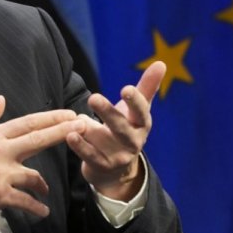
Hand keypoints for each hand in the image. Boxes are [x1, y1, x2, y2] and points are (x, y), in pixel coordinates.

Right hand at [0, 95, 85, 219]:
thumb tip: (1, 99)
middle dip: (63, 133)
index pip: (28, 123)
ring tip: (44, 193)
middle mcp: (0, 151)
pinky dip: (37, 208)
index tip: (70, 115)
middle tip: (84, 128)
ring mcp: (0, 173)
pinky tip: (42, 211)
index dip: (51, 118)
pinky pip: (26, 201)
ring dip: (43, 187)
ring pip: (35, 177)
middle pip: (38, 139)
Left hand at [66, 61, 165, 200]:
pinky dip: (80, 146)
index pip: (142, 112)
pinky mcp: (102, 166)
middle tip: (93, 97)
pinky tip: (70, 135)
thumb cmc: (126, 129)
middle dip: (108, 113)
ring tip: (78, 119)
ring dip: (89, 129)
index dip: (135, 102)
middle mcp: (132, 142)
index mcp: (141, 125)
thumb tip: (162, 63)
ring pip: (103, 141)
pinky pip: (90, 156)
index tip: (126, 89)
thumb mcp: (137, 111)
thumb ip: (147, 87)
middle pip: (121, 128)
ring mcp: (118, 156)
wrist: (116, 169)